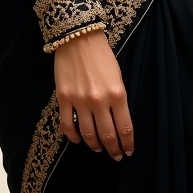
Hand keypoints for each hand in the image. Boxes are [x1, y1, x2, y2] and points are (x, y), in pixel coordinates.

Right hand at [55, 30, 133, 159]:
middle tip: (115, 156)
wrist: (79, 36)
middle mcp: (99, 100)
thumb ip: (118, 98)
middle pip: (108, 135)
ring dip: (95, 146)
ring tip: (99, 149)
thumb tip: (117, 120)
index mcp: (117, 93)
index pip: (125, 128)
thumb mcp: (118, 75)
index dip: (127, 144)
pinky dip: (73, 137)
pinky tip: (78, 140)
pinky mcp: (64, 98)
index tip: (127, 152)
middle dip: (113, 149)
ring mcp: (80, 100)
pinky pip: (67, 126)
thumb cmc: (102, 54)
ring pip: (88, 134)